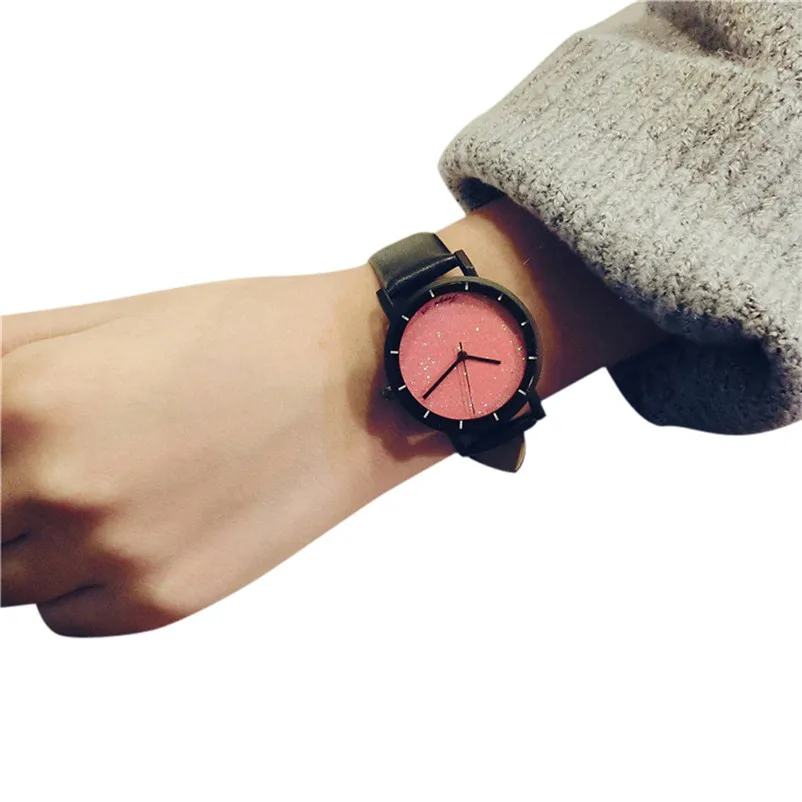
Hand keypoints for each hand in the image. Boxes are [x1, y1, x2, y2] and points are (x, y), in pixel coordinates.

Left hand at [1, 268, 444, 635]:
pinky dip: (84, 579)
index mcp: (29, 400)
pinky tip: (144, 524)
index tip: (9, 454)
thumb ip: (1, 358)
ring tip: (107, 483)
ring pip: (7, 580)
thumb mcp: (104, 320)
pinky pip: (69, 614)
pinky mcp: (162, 602)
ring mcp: (114, 555)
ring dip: (31, 541)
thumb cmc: (244, 335)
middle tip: (44, 465)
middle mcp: (60, 488)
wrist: (356, 384)